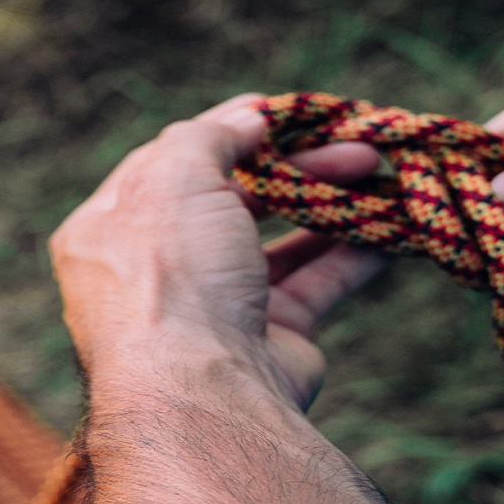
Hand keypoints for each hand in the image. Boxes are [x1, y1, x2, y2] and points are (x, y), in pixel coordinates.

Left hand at [50, 94, 386, 408]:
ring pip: (279, 242)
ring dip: (331, 205)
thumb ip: (211, 135)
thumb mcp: (177, 177)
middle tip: (355, 146)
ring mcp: (215, 307)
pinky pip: (315, 284)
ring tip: (380, 174)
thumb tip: (250, 118)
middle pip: (234, 200)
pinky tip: (392, 226)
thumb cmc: (173, 273)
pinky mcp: (268, 339)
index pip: (173, 163)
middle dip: (296, 166)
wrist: (205, 391)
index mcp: (112, 228)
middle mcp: (160, 269)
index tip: (283, 113)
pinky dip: (353, 253)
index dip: (228, 131)